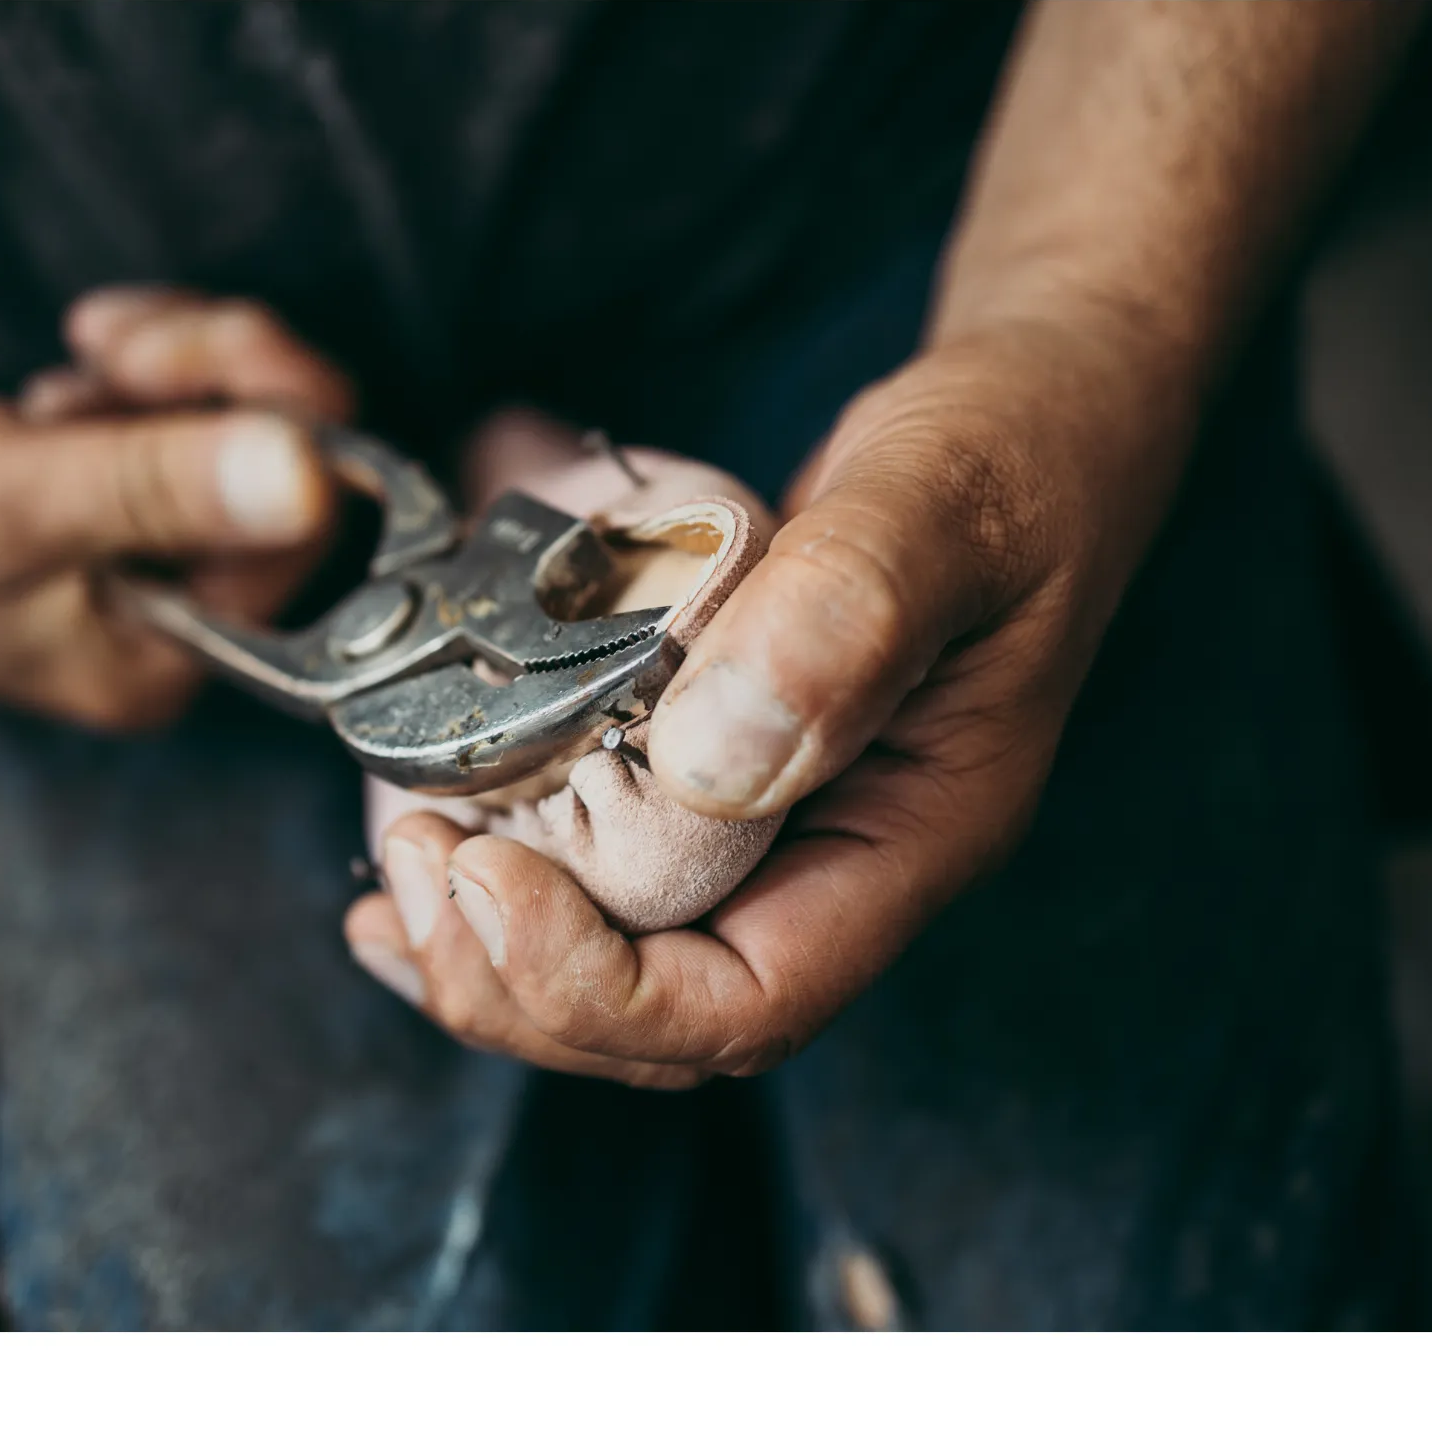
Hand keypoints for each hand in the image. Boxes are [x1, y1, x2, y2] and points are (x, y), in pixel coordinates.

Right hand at [0, 287, 352, 726]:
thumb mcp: (13, 502)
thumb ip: (160, 485)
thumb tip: (313, 477)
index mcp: (164, 662)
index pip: (300, 534)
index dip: (272, 422)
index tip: (182, 356)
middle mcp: (185, 621)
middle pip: (294, 467)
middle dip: (220, 373)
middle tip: (123, 344)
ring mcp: (167, 555)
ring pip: (252, 420)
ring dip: (175, 361)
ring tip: (72, 372)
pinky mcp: (143, 494)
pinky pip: (203, 407)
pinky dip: (150, 366)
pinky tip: (72, 378)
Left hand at [341, 318, 1191, 1080]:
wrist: (1033, 413)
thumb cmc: (1018, 449)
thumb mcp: (946, 505)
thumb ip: (848, 617)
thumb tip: (706, 762)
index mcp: (914, 837)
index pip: (751, 1003)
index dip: (598, 989)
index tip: (485, 874)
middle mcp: (840, 858)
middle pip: (665, 1018)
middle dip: (517, 982)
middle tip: (413, 864)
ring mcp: (780, 822)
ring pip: (625, 963)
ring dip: (493, 950)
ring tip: (398, 868)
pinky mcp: (722, 767)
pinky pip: (609, 874)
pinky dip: (506, 878)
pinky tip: (426, 836)